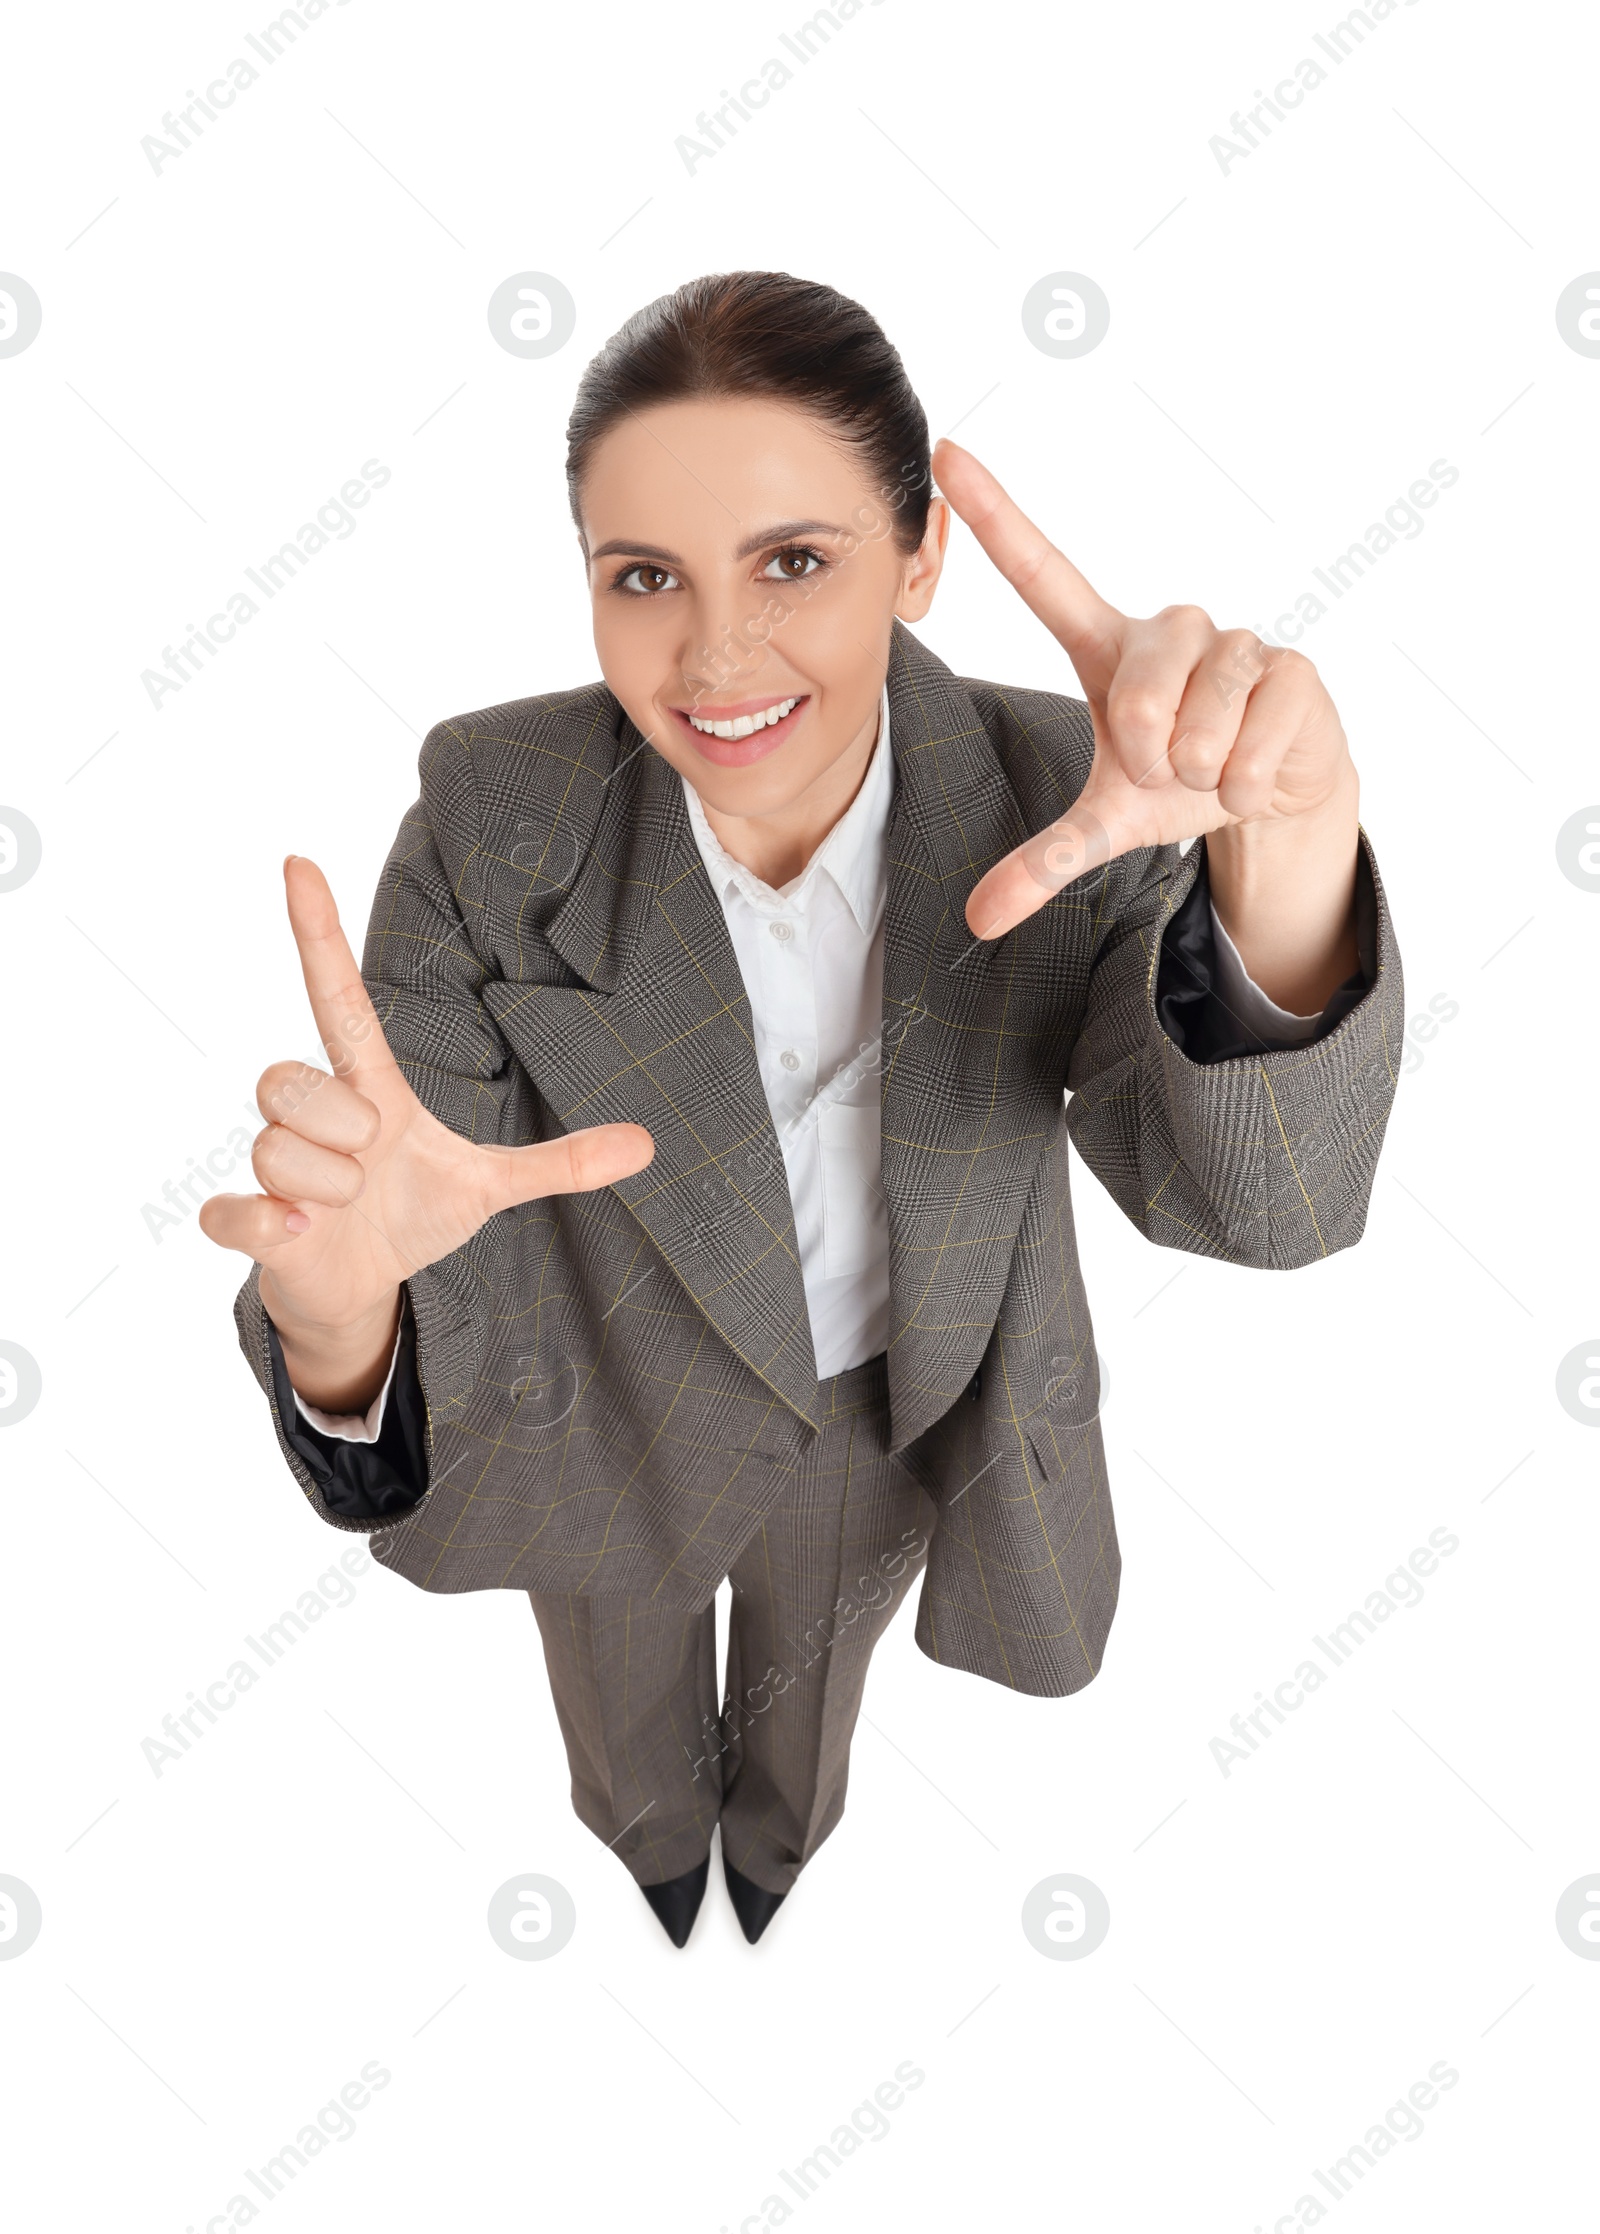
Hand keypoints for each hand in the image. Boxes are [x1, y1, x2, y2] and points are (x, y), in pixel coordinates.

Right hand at [200, 857, 653, 1402]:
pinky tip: (300, 1232)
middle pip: (290, 1078)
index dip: (319, 932)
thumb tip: (647, 1144)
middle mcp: (311, 1115)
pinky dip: (268, 1222)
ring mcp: (272, 1166)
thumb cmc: (411, 1212)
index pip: (338, 997)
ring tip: (349, 1206)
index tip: (300, 860)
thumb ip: (560, 1163)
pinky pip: (234, 1208)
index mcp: (367, 1090)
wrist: (362, 1287)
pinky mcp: (250, 1220)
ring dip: (326, 1188)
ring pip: (275, 1146)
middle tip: (371, 1166)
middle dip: (341, 1133)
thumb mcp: (490, 1186)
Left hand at [933, 441, 1358, 952]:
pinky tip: (1253, 767)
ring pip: (1198, 726)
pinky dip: (1245, 780)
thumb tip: (976, 919)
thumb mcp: (1105, 825)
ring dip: (1201, 772)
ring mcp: (1234, 641)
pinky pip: (1252, 742)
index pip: (1043, 573)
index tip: (946, 449)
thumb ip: (1040, 864)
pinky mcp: (1291, 666)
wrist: (1273, 794)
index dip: (997, 515)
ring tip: (1213, 763)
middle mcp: (1168, 630)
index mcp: (1107, 648)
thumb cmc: (1177, 783)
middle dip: (1152, 758)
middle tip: (1170, 762)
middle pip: (1135, 698)